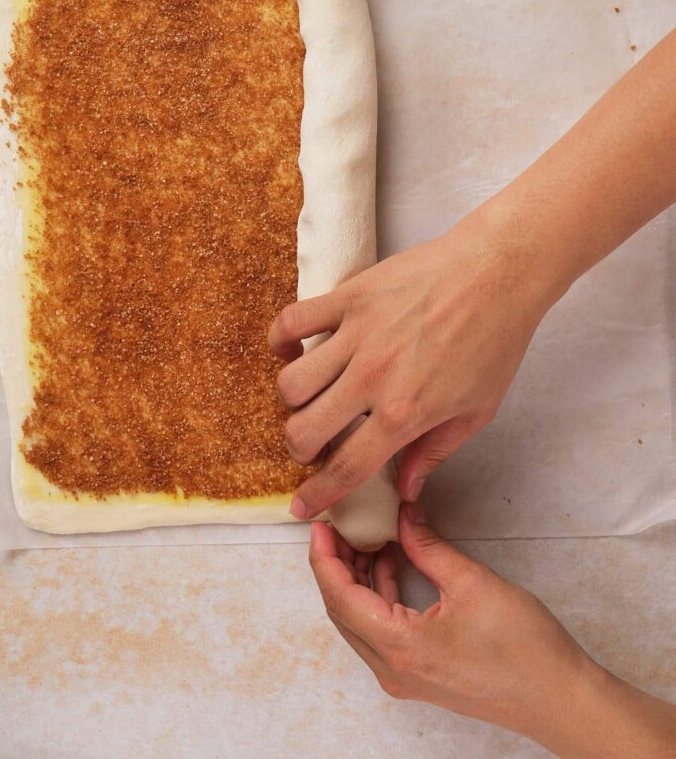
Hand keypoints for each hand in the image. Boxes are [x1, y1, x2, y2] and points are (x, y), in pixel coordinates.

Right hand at [269, 210, 555, 518]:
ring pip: (291, 383)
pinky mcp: (348, 297)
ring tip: (311, 396)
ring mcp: (355, 335)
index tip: (301, 505)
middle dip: (301, 448)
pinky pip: (292, 321)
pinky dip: (281, 341)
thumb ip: (434, 453)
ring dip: (293, 401)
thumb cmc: (494, 341)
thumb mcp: (477, 412)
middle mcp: (372, 378)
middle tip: (315, 441)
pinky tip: (293, 349)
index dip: (318, 494)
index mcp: (404, 413)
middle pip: (303, 430)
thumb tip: (405, 490)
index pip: (346, 468)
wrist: (497, 273)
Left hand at [310, 506, 675, 757]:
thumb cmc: (523, 647)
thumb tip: (402, 516)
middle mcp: (393, 669)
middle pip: (343, 611)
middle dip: (336, 566)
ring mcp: (404, 676)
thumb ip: (428, 546)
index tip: (320, 526)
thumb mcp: (473, 583)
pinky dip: (378, 596)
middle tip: (339, 525)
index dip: (324, 559)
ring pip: (360, 622)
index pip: (340, 598)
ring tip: (366, 536)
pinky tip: (391, 564)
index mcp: (400, 647)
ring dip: (357, 580)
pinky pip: (381, 632)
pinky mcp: (418, 675)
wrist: (559, 697)